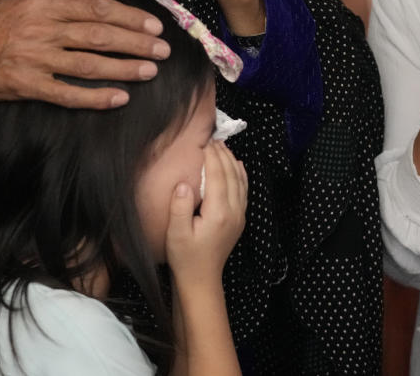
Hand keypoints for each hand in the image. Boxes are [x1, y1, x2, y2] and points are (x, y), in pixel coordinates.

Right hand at [0, 0, 167, 123]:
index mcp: (42, 5)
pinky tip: (119, 97)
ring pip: (87, 64)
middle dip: (135, 42)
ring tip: (149, 70)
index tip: (153, 24)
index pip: (96, 7)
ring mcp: (33, 59)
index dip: (129, 15)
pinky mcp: (26, 86)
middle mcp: (40, 29)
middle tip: (163, 49)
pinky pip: (67, 94)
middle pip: (98, 35)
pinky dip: (95, 97)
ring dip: (123, 68)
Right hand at [166, 141, 247, 289]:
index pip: (218, 176)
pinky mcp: (239, 220)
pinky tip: (237, 166)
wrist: (201, 279)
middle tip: (213, 139)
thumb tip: (184, 182)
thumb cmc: (185, 257)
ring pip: (240, 181)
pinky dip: (241, 175)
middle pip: (231, 175)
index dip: (212, 157)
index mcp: (218, 213)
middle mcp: (234, 212)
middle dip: (223, 155)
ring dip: (232, 162)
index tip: (205, 142)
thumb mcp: (175, 233)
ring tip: (223, 147)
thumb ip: (180, 206)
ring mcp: (239, 216)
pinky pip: (243, 191)